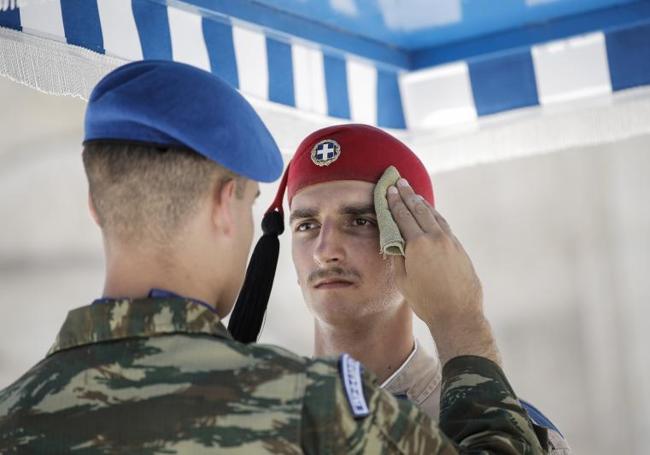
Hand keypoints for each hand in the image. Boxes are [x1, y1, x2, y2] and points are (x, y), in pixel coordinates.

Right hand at [387, 178, 499, 364]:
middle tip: (400, 182)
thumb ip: (397, 256)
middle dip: (408, 195)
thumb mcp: (402, 280)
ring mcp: (450, 241)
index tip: (389, 190)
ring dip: (423, 203)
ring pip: (434, 215)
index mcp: (418, 244)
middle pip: (419, 210)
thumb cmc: (426, 301)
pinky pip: (444, 225)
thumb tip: (393, 239)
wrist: (458, 313)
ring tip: (415, 194)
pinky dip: (435, 216)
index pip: (403, 216)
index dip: (394, 202)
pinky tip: (431, 214)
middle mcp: (436, 238)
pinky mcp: (459, 248)